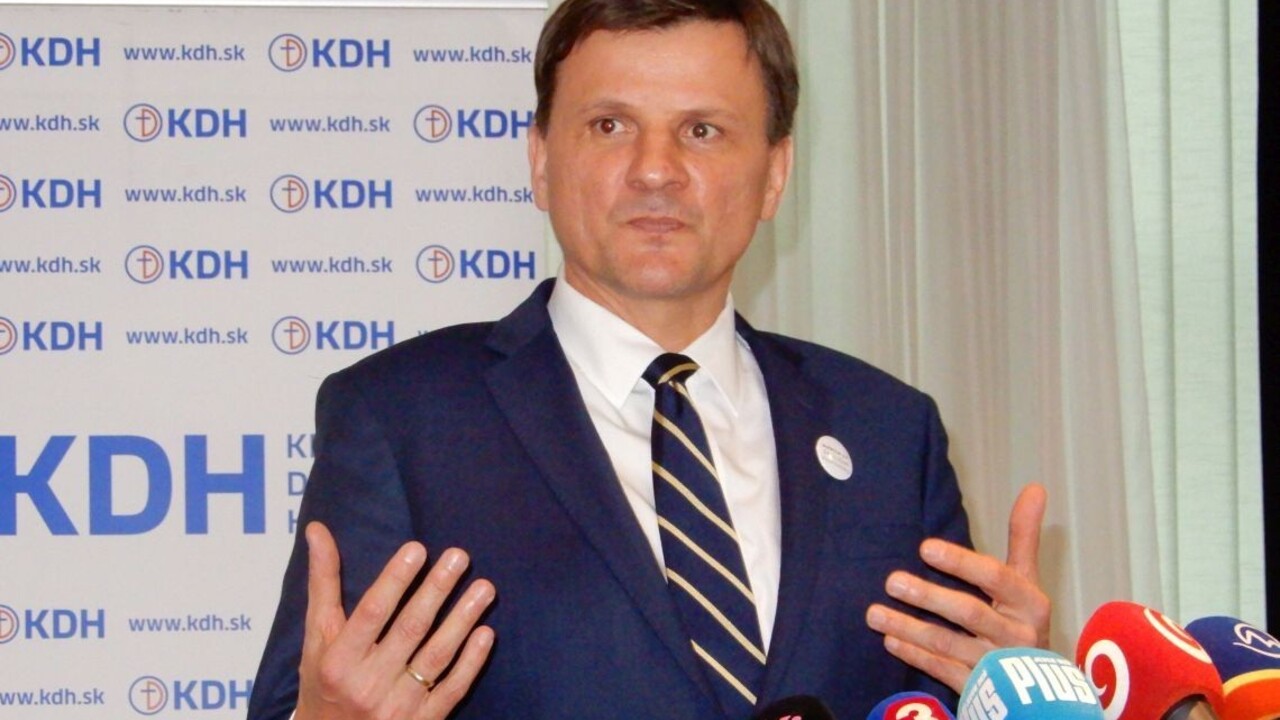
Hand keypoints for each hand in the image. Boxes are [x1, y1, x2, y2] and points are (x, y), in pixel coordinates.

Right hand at [296, 521, 495, 719]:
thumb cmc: (324, 682)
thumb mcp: (317, 637)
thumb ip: (324, 584)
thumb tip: (319, 530)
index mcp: (338, 661)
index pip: (372, 613)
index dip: (395, 580)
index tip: (418, 549)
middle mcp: (367, 685)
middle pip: (410, 630)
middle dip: (437, 590)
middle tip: (460, 556)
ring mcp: (398, 707)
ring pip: (436, 657)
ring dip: (463, 619)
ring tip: (485, 587)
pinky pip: (452, 689)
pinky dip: (471, 662)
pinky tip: (487, 633)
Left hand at [864, 484, 1050, 691]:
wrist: (1039, 689)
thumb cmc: (1022, 620)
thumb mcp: (1027, 580)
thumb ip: (1024, 536)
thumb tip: (1035, 487)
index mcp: (1030, 603)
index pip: (996, 578)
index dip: (961, 563)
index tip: (925, 548)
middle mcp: (1017, 635)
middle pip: (970, 613)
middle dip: (929, 596)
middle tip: (891, 580)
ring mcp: (998, 667)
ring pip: (950, 645)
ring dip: (910, 628)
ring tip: (874, 613)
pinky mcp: (980, 690)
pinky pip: (944, 672)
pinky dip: (916, 656)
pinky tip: (889, 640)